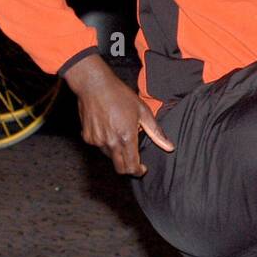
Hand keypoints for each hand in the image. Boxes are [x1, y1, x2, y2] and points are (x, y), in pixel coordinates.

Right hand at [64, 54, 174, 175]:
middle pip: (119, 167)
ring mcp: (97, 141)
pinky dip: (105, 143)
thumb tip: (169, 147)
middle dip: (128, 167)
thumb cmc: (120, 95)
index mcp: (126, 137)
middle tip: (135, 160)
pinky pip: (99, 146)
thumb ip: (156, 132)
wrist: (94, 85)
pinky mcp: (87, 137)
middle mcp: (110, 142)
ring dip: (117, 152)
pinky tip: (109, 128)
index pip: (131, 166)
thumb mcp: (143, 111)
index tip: (142, 168)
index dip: (138, 171)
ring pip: (109, 156)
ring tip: (121, 134)